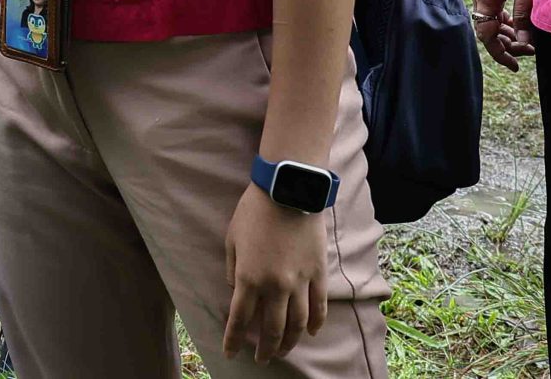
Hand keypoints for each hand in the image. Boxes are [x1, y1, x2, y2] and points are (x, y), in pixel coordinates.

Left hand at [223, 183, 327, 362]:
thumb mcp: (231, 239)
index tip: (231, 353)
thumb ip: (234, 270)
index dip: (234, 339)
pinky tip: (312, 333)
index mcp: (249, 277)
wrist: (287, 192)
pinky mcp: (319, 274)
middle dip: (265, 348)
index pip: (240, 318)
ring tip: (283, 351)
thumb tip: (237, 291)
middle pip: (271, 328)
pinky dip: (317, 323)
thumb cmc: (253, 212)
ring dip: (290, 341)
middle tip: (261, 359)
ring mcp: (300, 282)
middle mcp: (275, 286)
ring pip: (298, 323)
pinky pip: (319, 306)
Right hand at [471, 0, 540, 69]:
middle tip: (531, 50)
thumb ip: (524, 17)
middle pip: (487, 27)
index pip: (485, 34)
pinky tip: (519, 23)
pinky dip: (505, 19)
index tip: (515, 65)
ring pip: (490, 18)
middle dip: (507, 42)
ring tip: (528, 39)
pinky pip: (493, 7)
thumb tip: (525, 41)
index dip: (499, 52)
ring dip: (507, 31)